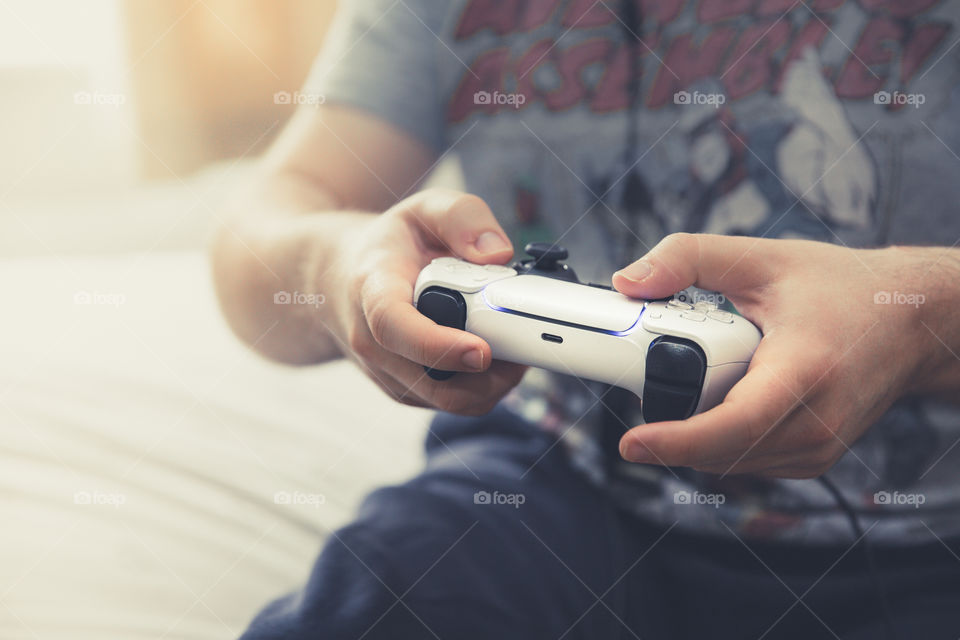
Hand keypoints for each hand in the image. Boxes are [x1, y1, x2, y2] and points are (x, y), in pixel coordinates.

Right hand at [328, 189, 526, 414]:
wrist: (339, 278)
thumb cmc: (389, 246)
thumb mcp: (422, 209)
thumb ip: (462, 216)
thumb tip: (499, 254)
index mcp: (373, 291)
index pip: (394, 327)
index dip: (439, 345)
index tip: (481, 350)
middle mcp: (372, 342)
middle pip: (434, 381)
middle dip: (490, 371)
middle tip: (523, 338)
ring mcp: (386, 373)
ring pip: (450, 400)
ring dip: (493, 382)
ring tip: (513, 343)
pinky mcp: (404, 391)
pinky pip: (451, 403)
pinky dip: (483, 386)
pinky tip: (496, 353)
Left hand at [612, 233, 935, 477]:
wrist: (910, 321)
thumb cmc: (842, 289)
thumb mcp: (760, 258)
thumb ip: (688, 258)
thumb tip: (629, 281)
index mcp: (806, 371)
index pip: (735, 425)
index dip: (678, 439)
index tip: (631, 442)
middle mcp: (817, 422)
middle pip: (719, 447)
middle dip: (671, 424)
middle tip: (649, 378)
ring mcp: (817, 448)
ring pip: (727, 461)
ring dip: (693, 433)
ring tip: (692, 378)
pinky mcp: (813, 459)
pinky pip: (745, 461)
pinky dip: (719, 438)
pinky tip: (720, 397)